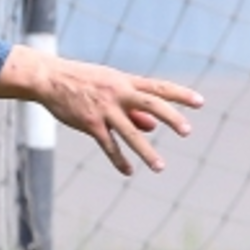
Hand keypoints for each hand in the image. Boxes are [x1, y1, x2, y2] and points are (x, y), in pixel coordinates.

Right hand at [0, 44, 202, 174]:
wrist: (49, 78)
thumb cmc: (82, 82)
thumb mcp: (110, 88)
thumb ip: (132, 107)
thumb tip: (153, 127)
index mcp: (125, 81)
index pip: (159, 87)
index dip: (181, 94)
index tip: (201, 102)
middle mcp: (118, 93)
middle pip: (151, 104)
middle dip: (171, 118)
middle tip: (188, 131)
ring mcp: (104, 108)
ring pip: (130, 132)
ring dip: (146, 151)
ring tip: (160, 167)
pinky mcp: (90, 123)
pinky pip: (108, 145)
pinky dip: (119, 160)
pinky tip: (129, 171)